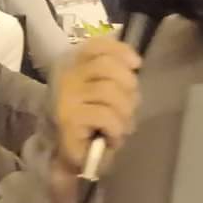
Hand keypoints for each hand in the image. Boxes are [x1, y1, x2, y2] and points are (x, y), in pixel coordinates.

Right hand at [48, 38, 140, 202]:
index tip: (136, 64)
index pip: (96, 46)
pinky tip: (113, 138)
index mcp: (74, 65)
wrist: (67, 156)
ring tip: (120, 127)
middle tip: (128, 107)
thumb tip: (135, 62)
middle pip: (109, 67)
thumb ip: (114, 75)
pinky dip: (117, 129)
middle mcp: (67, 76)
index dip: (120, 51)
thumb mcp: (103, 93)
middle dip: (128, 87)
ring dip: (124, 113)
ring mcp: (67, 97)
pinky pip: (107, 116)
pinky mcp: (70, 119)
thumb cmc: (89, 123)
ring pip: (111, 92)